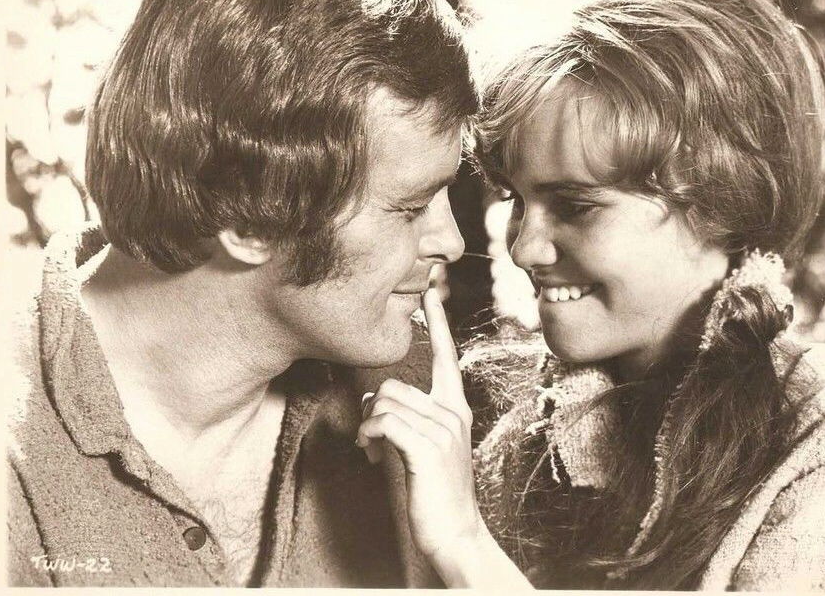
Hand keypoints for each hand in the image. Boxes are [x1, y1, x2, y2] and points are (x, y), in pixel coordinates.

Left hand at [356, 288, 481, 561]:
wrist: (455, 531)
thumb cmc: (437, 491)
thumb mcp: (428, 447)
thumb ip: (412, 419)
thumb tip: (376, 402)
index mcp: (455, 407)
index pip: (445, 356)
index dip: (437, 323)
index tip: (430, 293)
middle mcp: (452, 412)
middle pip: (394, 385)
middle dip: (374, 410)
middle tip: (373, 440)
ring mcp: (443, 429)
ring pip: (386, 402)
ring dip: (369, 427)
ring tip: (374, 451)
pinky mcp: (427, 447)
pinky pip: (383, 421)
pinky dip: (369, 436)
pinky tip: (371, 455)